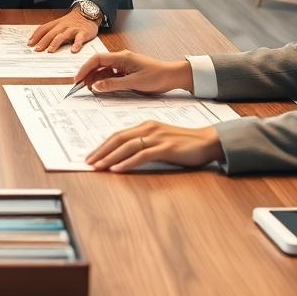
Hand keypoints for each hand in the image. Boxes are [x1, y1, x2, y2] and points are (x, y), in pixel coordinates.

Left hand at [27, 10, 98, 52]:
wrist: (88, 12)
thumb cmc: (73, 21)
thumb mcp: (61, 24)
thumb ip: (52, 31)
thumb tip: (39, 42)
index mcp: (56, 24)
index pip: (43, 29)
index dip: (35, 36)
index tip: (29, 44)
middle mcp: (63, 26)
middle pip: (51, 33)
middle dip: (43, 42)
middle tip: (37, 50)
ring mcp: (73, 29)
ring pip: (63, 35)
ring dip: (55, 43)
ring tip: (50, 50)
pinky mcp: (83, 33)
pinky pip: (79, 39)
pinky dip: (76, 44)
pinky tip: (73, 51)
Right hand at [71, 50, 192, 94]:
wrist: (172, 76)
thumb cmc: (157, 76)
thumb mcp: (134, 82)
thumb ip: (113, 84)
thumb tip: (96, 86)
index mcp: (122, 57)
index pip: (97, 60)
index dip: (85, 69)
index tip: (77, 79)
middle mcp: (121, 59)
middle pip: (98, 65)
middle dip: (88, 75)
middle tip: (80, 87)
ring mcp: (124, 66)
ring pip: (104, 71)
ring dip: (96, 80)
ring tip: (89, 90)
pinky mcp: (127, 72)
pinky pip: (112, 76)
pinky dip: (105, 82)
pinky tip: (102, 89)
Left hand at [85, 122, 223, 171]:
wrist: (208, 141)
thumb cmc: (184, 143)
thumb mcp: (160, 139)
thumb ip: (144, 144)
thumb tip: (125, 155)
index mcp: (146, 125)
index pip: (118, 135)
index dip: (103, 145)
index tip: (92, 155)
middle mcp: (148, 129)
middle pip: (118, 139)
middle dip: (101, 151)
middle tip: (88, 162)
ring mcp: (157, 137)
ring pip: (127, 146)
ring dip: (110, 157)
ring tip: (98, 166)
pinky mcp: (166, 148)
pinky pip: (142, 155)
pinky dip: (127, 162)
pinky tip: (118, 169)